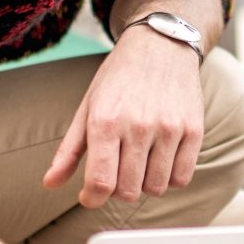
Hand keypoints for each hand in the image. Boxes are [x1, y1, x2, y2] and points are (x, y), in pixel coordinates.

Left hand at [42, 25, 203, 206]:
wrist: (161, 45)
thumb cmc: (119, 79)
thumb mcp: (88, 107)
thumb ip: (69, 150)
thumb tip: (49, 183)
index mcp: (105, 121)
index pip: (100, 183)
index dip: (92, 199)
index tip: (91, 196)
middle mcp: (138, 126)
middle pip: (128, 191)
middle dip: (118, 190)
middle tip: (117, 172)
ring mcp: (169, 128)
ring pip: (156, 188)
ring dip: (144, 184)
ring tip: (139, 164)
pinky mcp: (194, 130)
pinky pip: (181, 178)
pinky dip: (169, 178)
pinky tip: (160, 161)